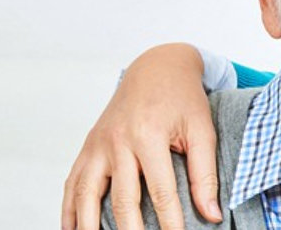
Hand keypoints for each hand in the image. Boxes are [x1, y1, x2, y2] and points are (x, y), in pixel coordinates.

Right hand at [62, 43, 221, 229]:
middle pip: (121, 199)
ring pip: (86, 192)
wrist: (156, 68)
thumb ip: (205, 174)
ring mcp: (98, 144)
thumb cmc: (182, 99)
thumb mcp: (202, 131)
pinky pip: (73, 182)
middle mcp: (118, 141)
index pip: (160, 192)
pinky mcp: (88, 147)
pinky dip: (69, 209)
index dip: (169, 223)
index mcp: (148, 135)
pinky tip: (70, 229)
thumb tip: (211, 214)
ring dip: (87, 225)